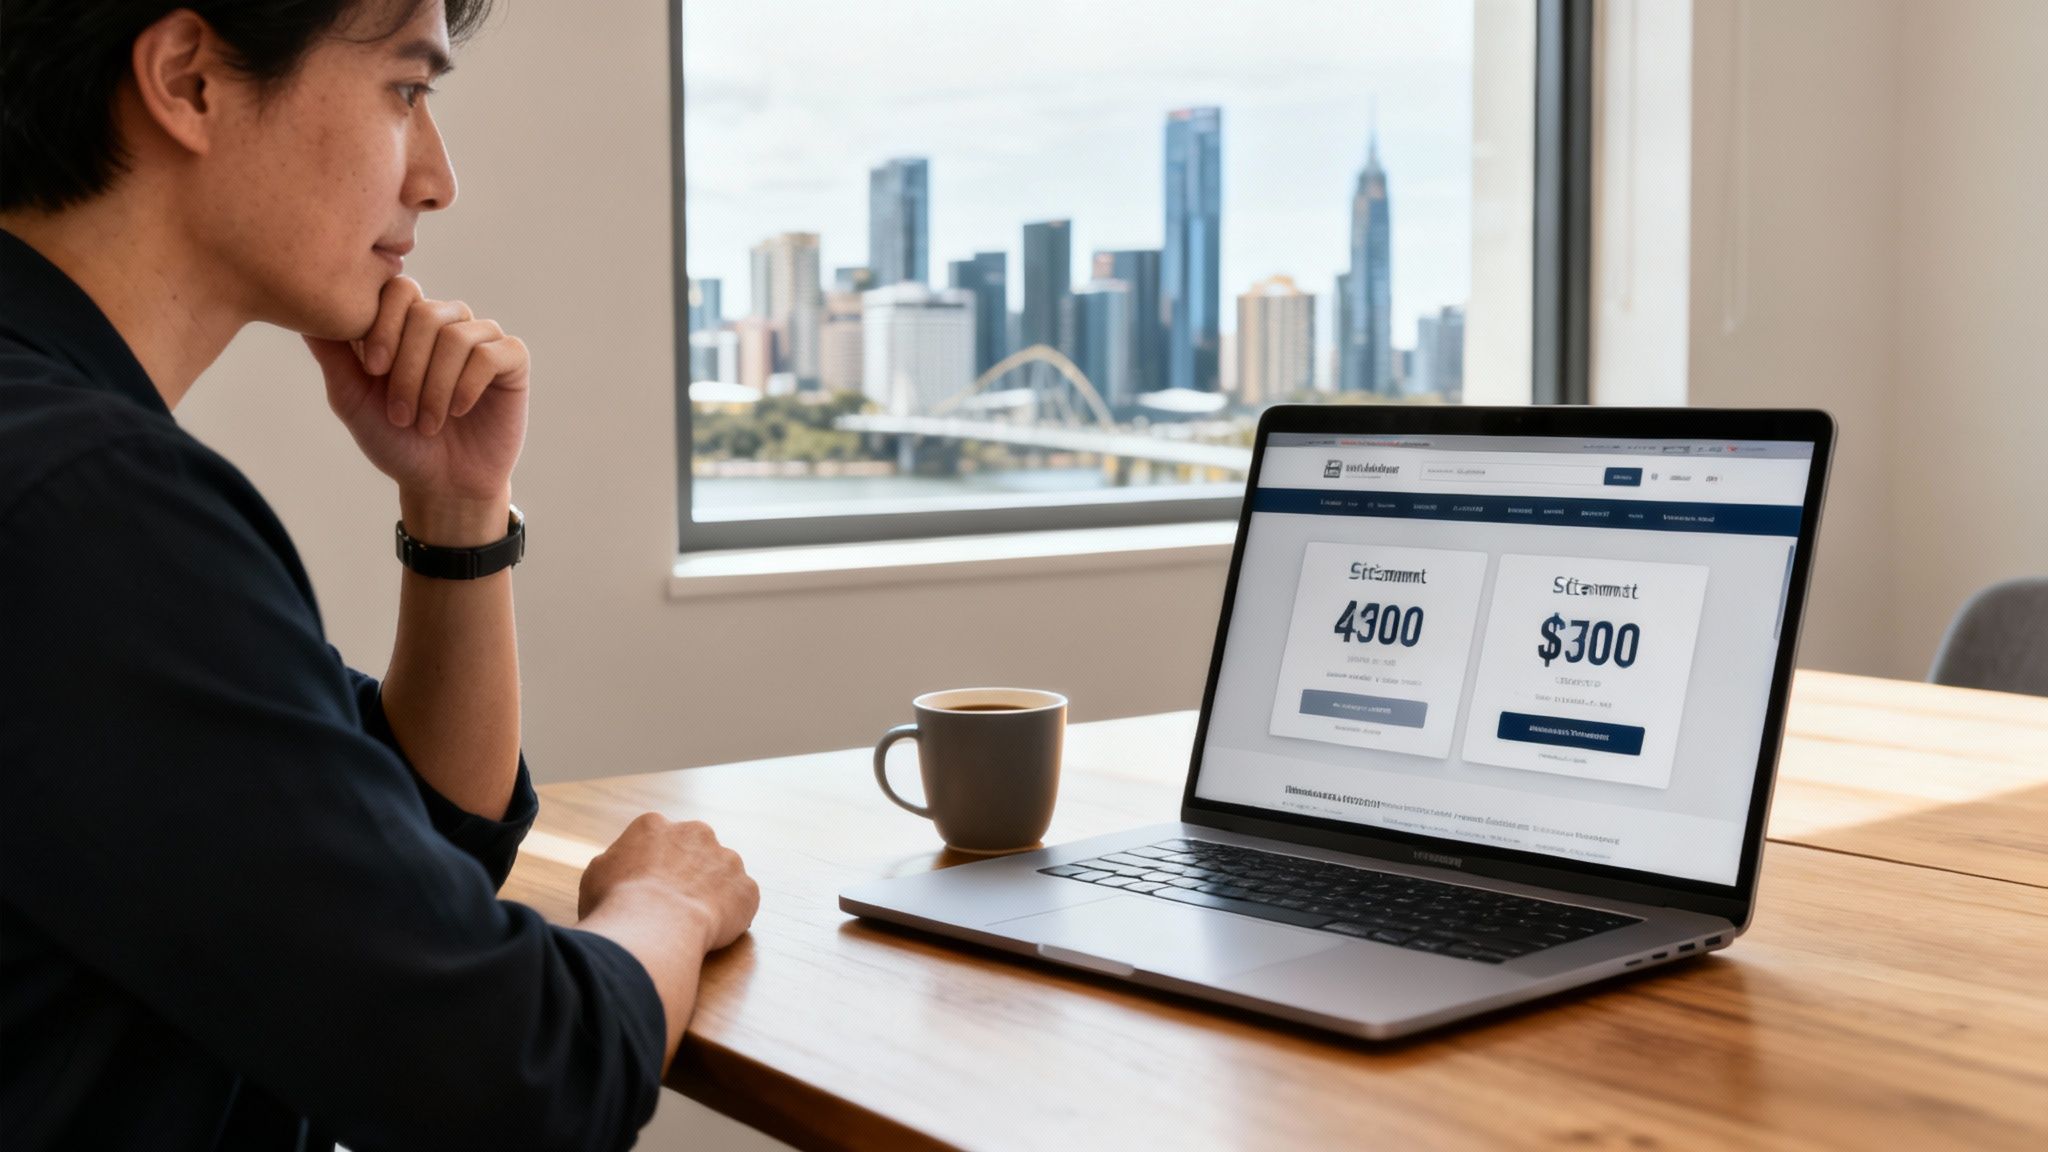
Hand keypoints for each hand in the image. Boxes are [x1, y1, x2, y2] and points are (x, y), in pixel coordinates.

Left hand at [304, 276, 529, 507]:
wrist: (442, 485)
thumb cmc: (395, 442)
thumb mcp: (352, 399)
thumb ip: (332, 354)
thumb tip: (301, 312)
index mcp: (407, 324)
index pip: (398, 289)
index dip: (384, 325)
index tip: (373, 370)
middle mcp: (446, 323)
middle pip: (426, 312)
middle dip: (408, 368)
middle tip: (400, 413)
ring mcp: (481, 338)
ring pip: (457, 336)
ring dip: (435, 386)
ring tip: (427, 423)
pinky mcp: (512, 360)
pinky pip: (491, 354)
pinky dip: (468, 386)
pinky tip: (458, 411)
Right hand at [579, 815, 759, 953]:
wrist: (653, 927)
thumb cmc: (617, 904)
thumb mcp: (595, 876)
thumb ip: (614, 864)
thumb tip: (620, 868)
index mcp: (654, 825)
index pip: (658, 839)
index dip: (654, 866)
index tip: (650, 888)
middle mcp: (695, 832)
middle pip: (695, 849)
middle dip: (689, 872)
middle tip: (675, 904)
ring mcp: (726, 859)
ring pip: (722, 873)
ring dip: (712, 893)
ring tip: (693, 923)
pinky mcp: (746, 888)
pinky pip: (741, 901)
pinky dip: (732, 916)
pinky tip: (713, 933)